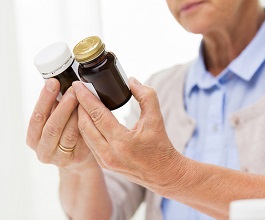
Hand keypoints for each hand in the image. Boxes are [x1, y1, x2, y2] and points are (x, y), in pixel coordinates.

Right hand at [26, 79, 97, 171]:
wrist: (78, 158)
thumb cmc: (66, 135)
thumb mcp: (57, 121)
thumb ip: (56, 108)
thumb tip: (60, 83)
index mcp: (33, 137)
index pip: (37, 117)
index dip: (45, 99)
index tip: (53, 82)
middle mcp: (42, 150)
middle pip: (51, 126)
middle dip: (63, 106)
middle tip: (72, 90)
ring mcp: (57, 157)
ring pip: (67, 134)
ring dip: (75, 114)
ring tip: (82, 99)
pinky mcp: (72, 160)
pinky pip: (79, 141)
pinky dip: (83, 125)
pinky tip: (87, 114)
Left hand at [72, 78, 184, 192]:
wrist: (163, 173)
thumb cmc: (161, 146)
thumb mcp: (156, 118)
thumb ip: (146, 96)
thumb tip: (131, 81)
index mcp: (122, 141)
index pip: (97, 114)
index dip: (85, 98)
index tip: (77, 84)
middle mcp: (109, 153)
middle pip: (85, 124)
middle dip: (78, 105)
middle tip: (76, 90)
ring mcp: (104, 161)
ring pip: (84, 134)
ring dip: (80, 117)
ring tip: (80, 102)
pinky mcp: (103, 164)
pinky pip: (88, 142)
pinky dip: (85, 128)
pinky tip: (87, 118)